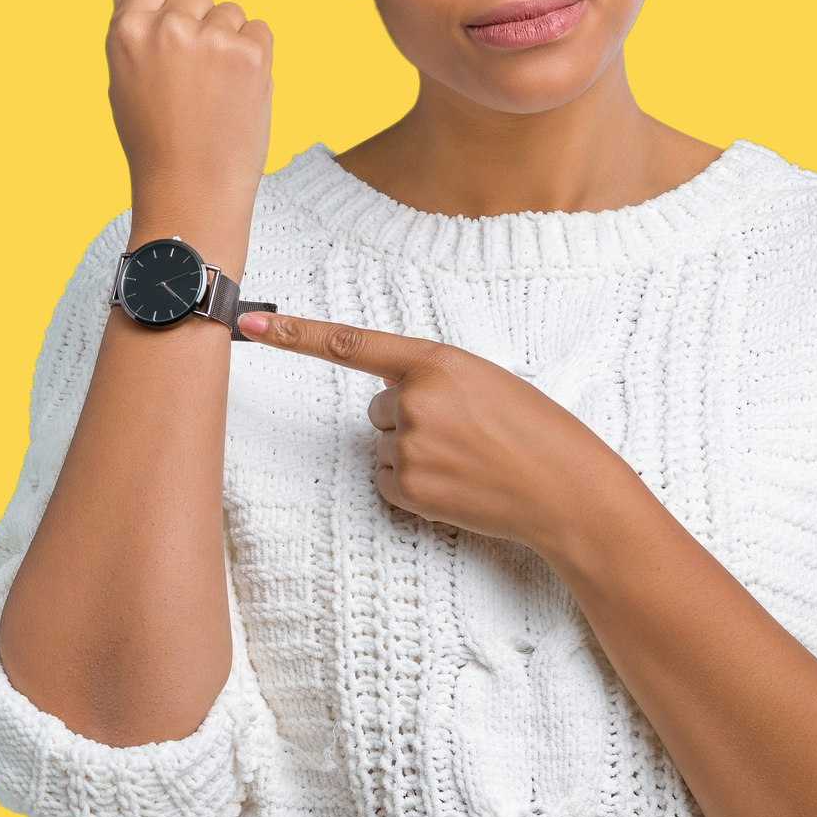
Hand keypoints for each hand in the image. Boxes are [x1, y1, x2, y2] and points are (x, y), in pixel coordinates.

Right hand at [105, 0, 273, 216]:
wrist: (191, 191)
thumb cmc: (153, 137)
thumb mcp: (124, 76)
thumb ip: (126, 18)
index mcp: (126, 31)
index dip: (169, 6)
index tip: (173, 41)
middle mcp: (166, 28)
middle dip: (200, 25)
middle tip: (192, 81)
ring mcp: (210, 39)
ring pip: (230, 12)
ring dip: (229, 42)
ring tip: (214, 92)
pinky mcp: (250, 53)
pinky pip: (259, 30)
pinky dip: (255, 56)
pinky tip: (237, 92)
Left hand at [238, 311, 629, 552]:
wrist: (568, 490)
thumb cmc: (536, 430)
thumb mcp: (484, 380)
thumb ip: (430, 376)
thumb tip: (388, 397)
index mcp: (434, 360)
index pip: (350, 343)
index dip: (293, 334)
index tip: (247, 325)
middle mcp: (414, 400)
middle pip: (378, 408)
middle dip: (412, 419)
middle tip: (467, 433)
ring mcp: (410, 446)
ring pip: (386, 446)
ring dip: (418, 454)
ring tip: (470, 460)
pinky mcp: (411, 489)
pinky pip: (390, 482)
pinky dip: (418, 487)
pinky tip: (459, 485)